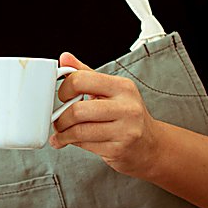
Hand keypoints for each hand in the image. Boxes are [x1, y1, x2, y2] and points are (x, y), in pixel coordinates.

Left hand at [49, 52, 167, 182]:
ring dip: (63, 134)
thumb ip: (86, 74)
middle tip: (58, 120)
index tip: (62, 97)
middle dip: (60, 118)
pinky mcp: (118, 149)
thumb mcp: (111, 90)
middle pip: (78, 110)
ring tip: (61, 133)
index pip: (81, 80)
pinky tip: (70, 141)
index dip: (64, 89)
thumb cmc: (126, 114)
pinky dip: (72, 143)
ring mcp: (124, 130)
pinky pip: (85, 145)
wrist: (149, 144)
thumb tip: (64, 58)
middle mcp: (126, 107)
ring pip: (79, 131)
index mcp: (122, 86)